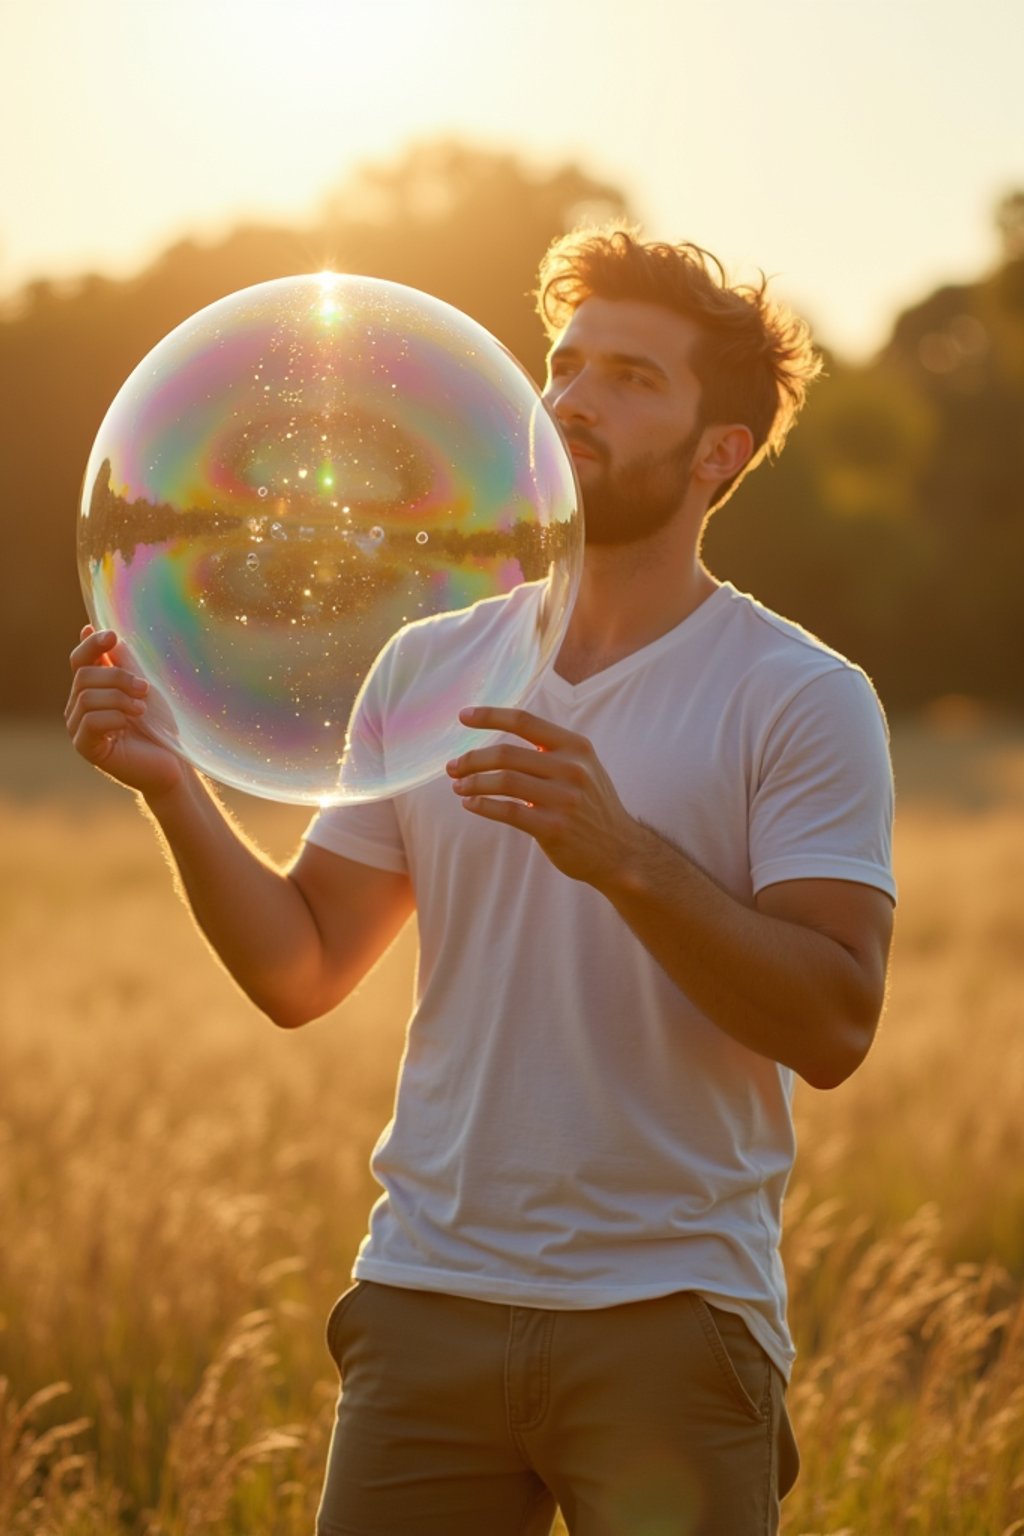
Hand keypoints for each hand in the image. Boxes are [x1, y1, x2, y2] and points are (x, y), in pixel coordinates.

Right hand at [65, 626, 184, 798]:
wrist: (173, 763)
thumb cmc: (161, 725)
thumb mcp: (142, 686)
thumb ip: (120, 662)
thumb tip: (90, 628)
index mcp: (93, 688)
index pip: (80, 659)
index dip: (91, 645)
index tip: (112, 636)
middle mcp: (79, 706)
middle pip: (83, 676)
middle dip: (117, 677)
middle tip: (145, 688)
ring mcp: (79, 728)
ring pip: (86, 697)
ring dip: (119, 698)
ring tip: (142, 709)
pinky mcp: (86, 747)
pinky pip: (90, 721)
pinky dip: (114, 717)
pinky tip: (130, 723)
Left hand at [446, 706, 638, 885]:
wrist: (620, 850)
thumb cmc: (592, 807)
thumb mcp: (584, 767)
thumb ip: (551, 752)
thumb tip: (498, 744)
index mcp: (576, 747)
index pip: (524, 721)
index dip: (489, 716)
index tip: (462, 717)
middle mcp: (571, 768)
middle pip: (506, 754)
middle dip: (472, 759)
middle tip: (453, 767)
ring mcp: (563, 799)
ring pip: (503, 781)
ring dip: (473, 782)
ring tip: (458, 786)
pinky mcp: (553, 827)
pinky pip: (507, 811)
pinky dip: (483, 806)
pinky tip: (471, 804)